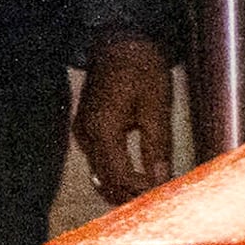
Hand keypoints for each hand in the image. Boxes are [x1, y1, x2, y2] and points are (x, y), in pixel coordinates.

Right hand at [75, 32, 179, 203]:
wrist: (121, 42)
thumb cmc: (141, 68)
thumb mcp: (156, 106)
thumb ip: (157, 146)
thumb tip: (161, 180)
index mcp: (103, 128)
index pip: (118, 176)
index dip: (139, 192)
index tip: (161, 196)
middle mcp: (86, 134)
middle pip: (105, 180)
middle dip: (130, 196)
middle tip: (158, 202)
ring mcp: (83, 132)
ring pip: (100, 174)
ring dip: (122, 189)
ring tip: (150, 194)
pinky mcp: (86, 130)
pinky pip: (98, 161)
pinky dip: (116, 174)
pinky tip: (136, 179)